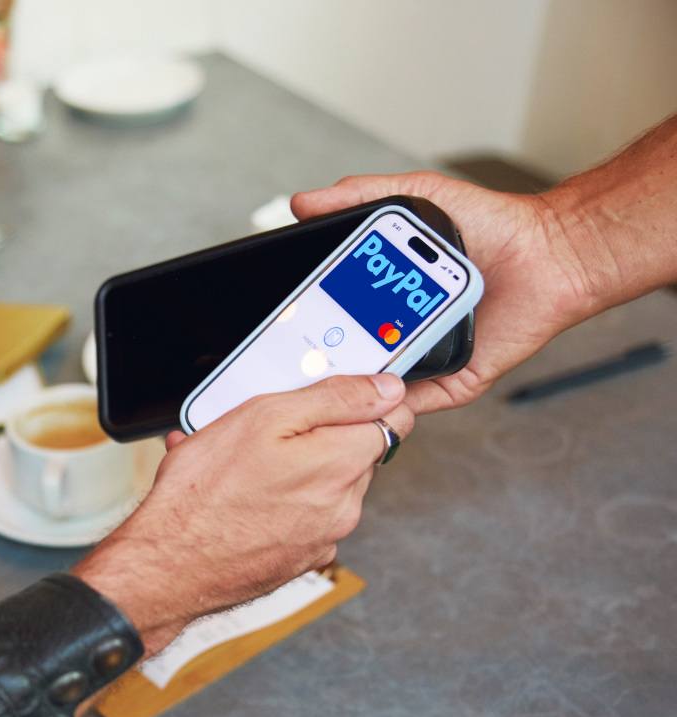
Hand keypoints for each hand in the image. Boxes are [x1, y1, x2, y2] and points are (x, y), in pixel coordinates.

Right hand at [73, 374, 412, 655]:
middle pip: (356, 450)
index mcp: (342, 463)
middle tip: (270, 429)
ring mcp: (324, 537)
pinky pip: (304, 516)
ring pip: (325, 484)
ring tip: (240, 465)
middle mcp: (343, 506)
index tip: (368, 390)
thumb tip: (386, 388)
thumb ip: (335, 399)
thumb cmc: (204, 494)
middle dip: (322, 434)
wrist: (169, 566)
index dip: (379, 396)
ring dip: (295, 468)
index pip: (396, 417)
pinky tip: (241, 495)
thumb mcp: (265, 418)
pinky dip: (281, 501)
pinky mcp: (300, 558)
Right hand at [290, 171, 595, 413]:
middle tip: (289, 356)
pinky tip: (367, 395)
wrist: (550, 253)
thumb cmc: (490, 227)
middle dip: (318, 357)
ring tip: (318, 382)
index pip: (333, 314)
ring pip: (374, 385)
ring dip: (347, 386)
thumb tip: (303, 202)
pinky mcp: (450, 384)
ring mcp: (423, 361)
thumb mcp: (415, 199)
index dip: (305, 318)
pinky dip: (390, 405)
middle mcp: (398, 331)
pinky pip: (413, 404)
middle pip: (346, 354)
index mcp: (383, 297)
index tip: (280, 318)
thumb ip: (359, 196)